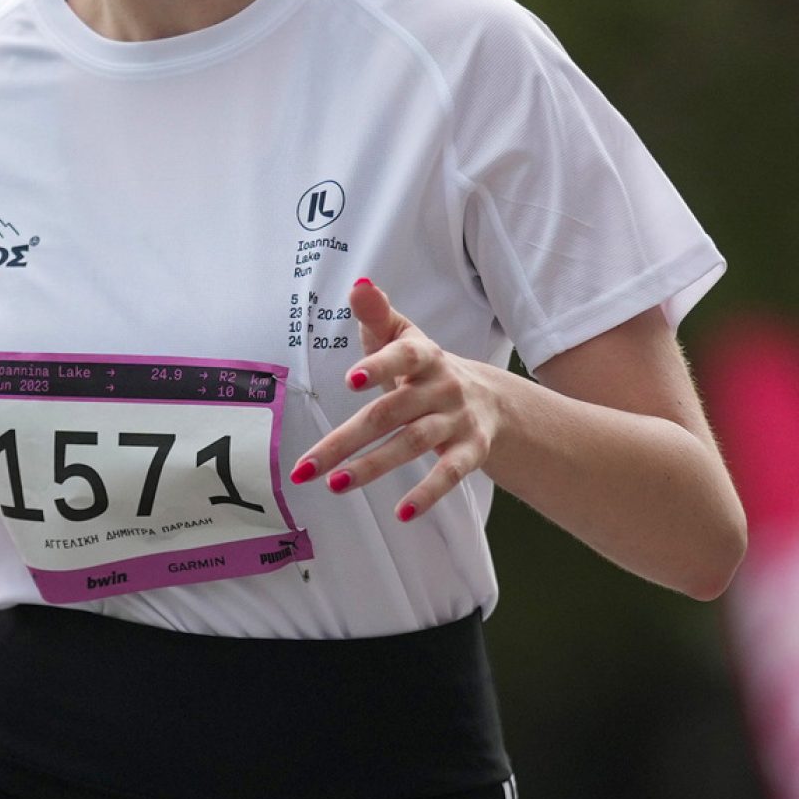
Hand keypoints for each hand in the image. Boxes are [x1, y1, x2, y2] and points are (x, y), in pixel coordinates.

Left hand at [290, 279, 503, 520]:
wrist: (490, 399)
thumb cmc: (425, 368)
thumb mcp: (403, 338)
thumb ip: (377, 315)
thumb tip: (359, 285)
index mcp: (423, 356)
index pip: (402, 356)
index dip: (379, 365)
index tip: (350, 380)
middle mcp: (440, 387)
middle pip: (390, 412)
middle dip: (348, 439)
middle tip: (308, 467)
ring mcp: (456, 420)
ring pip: (413, 444)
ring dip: (374, 466)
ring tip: (335, 485)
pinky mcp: (471, 452)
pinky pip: (450, 474)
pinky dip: (427, 494)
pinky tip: (402, 514)